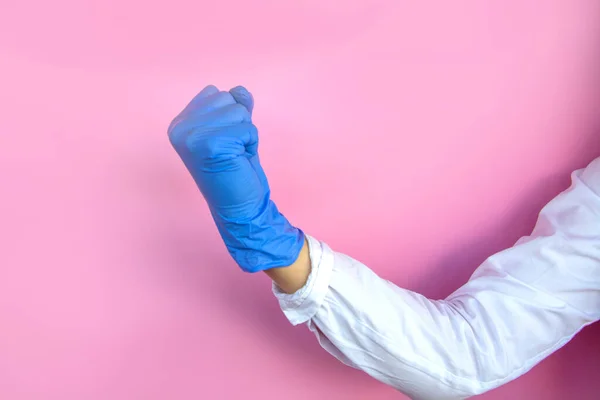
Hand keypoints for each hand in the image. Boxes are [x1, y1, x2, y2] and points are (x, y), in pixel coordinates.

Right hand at [168, 85, 303, 271]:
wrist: (240, 208)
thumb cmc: (236, 170)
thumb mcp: (234, 131)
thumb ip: (235, 107)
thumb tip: (240, 90)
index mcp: (179, 124)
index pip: (216, 93)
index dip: (230, 117)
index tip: (224, 143)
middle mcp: (180, 128)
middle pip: (227, 98)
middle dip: (239, 123)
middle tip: (230, 150)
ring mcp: (192, 136)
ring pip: (238, 111)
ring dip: (245, 134)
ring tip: (234, 155)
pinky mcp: (210, 144)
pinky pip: (247, 128)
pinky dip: (250, 144)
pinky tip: (239, 160)